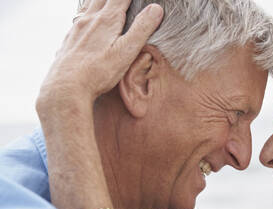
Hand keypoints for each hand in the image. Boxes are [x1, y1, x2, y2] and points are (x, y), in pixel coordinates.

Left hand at [36, 0, 162, 112]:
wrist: (66, 87)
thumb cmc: (98, 72)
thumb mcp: (127, 51)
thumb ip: (142, 29)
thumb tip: (156, 8)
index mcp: (107, 20)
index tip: (143, 0)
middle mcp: (89, 19)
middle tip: (124, 1)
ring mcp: (77, 28)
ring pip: (89, 5)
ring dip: (100, 1)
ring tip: (108, 4)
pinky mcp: (69, 40)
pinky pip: (79, 19)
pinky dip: (88, 14)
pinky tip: (89, 23)